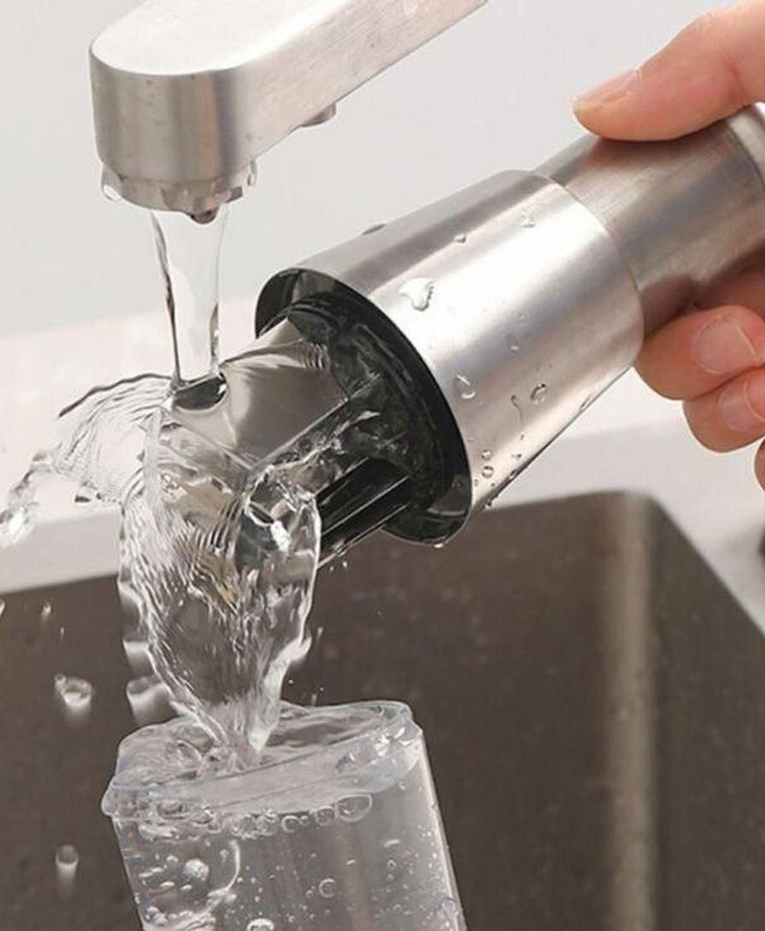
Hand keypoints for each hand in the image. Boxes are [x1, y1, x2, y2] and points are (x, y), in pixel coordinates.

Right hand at [573, 0, 764, 489]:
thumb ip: (726, 53)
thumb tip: (600, 103)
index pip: (670, 257)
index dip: (650, 291)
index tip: (672, 301)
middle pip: (687, 342)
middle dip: (684, 363)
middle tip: (727, 345)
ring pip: (728, 408)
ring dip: (721, 417)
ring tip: (758, 396)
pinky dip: (763, 458)